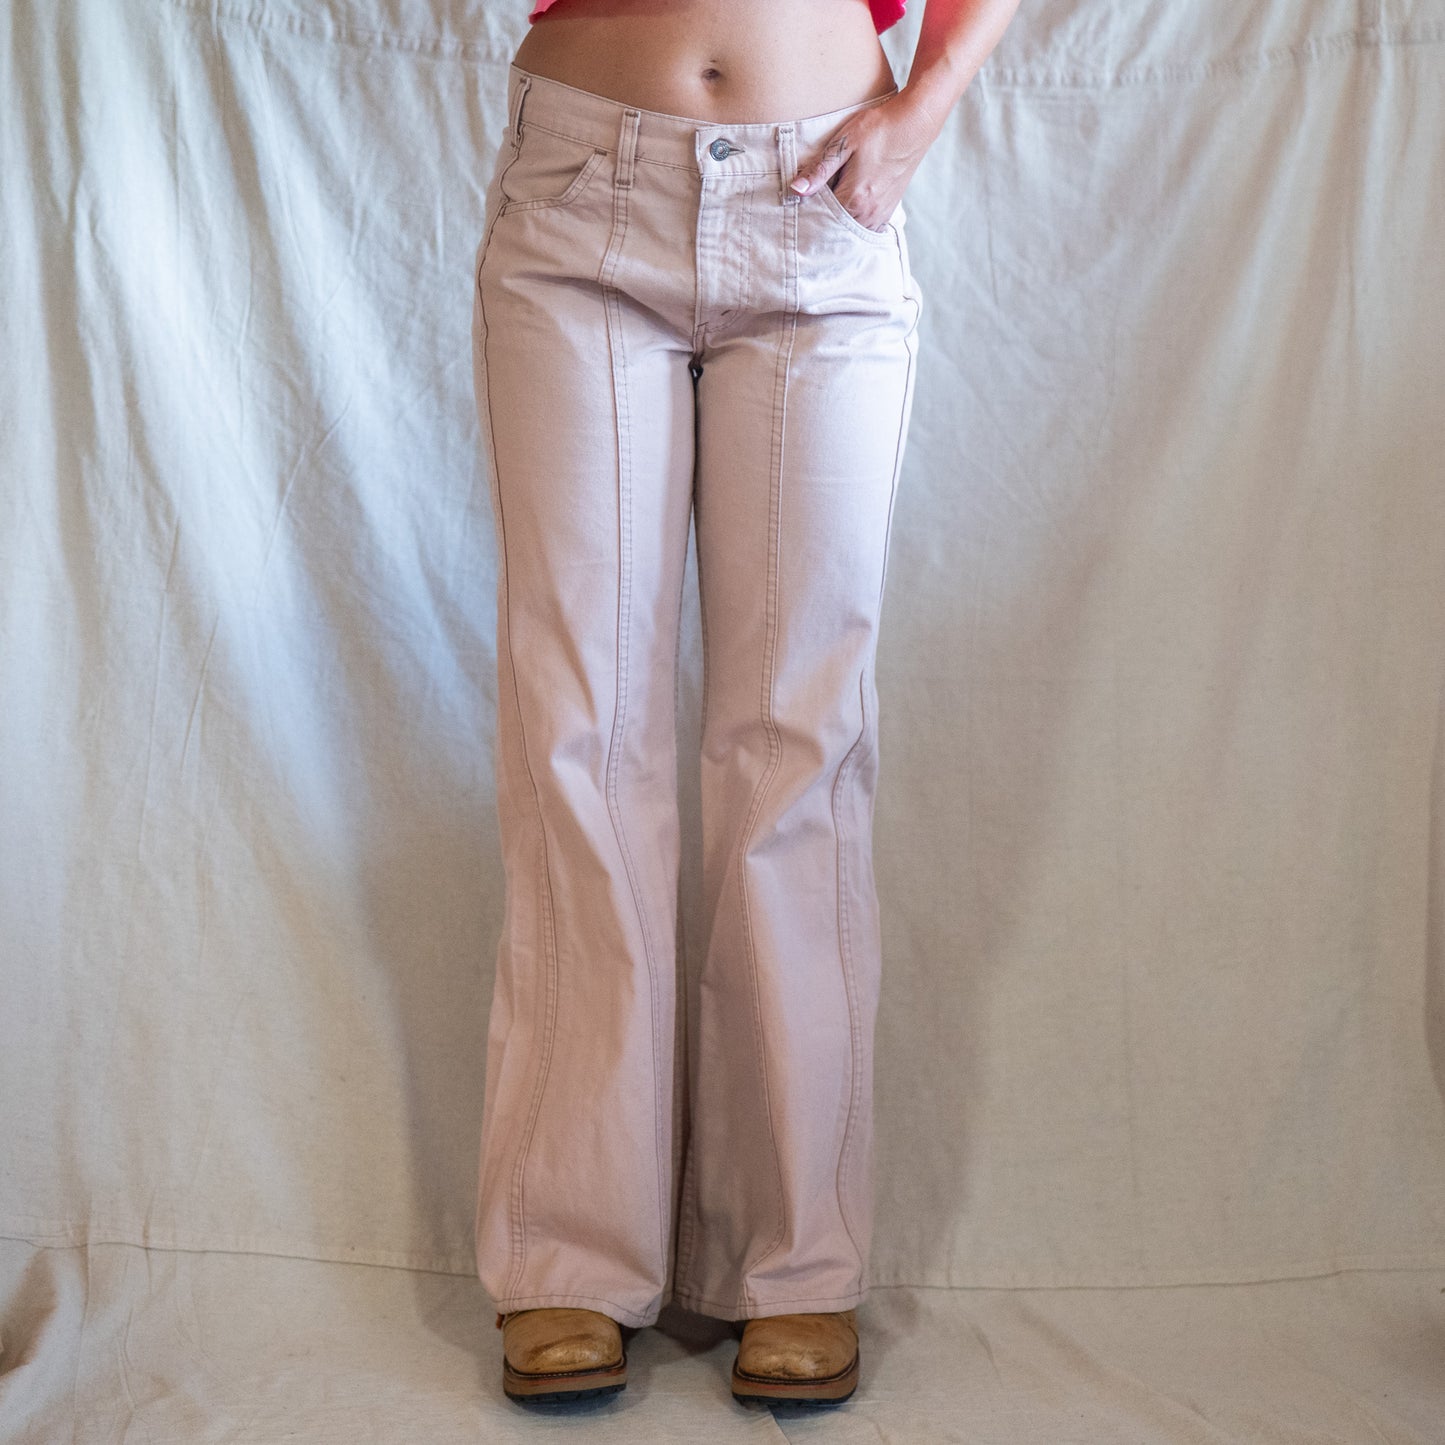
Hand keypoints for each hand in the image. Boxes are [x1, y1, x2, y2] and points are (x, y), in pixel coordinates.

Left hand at [788, 90, 940, 230]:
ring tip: (828, 210)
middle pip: (835, 228)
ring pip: (851, 230)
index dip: (807, 212)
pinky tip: (848, 211)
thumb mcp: (844, 143)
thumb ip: (820, 169)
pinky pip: (866, 228)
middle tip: (809, 212)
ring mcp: (880, 214)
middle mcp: (868, 213)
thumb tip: (796, 189)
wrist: (915, 124)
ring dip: (838, 224)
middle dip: (821, 222)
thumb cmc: (879, 129)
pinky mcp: (889, 210)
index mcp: (853, 198)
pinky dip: (854, 223)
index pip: (821, 217)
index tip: (798, 206)